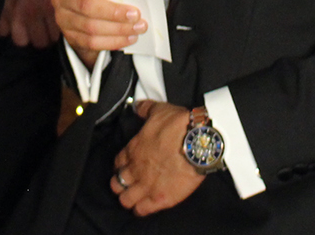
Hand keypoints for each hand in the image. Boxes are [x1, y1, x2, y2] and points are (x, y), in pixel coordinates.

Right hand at [51, 0, 145, 67]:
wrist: (76, 0)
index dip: (112, 7)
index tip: (133, 11)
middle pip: (90, 14)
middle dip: (117, 20)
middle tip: (137, 21)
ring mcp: (63, 19)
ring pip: (91, 31)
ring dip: (117, 33)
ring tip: (134, 31)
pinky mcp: (69, 35)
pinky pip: (90, 44)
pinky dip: (110, 43)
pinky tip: (124, 39)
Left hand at [110, 99, 202, 215]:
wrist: (197, 142)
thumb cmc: (179, 126)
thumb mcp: (160, 110)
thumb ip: (145, 109)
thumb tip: (138, 105)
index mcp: (133, 149)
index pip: (118, 162)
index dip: (120, 165)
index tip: (125, 166)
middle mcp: (135, 169)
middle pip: (117, 183)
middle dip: (120, 184)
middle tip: (127, 183)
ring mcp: (146, 185)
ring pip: (125, 199)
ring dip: (128, 198)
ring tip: (134, 198)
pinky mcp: (159, 198)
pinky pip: (141, 210)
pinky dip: (140, 209)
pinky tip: (143, 207)